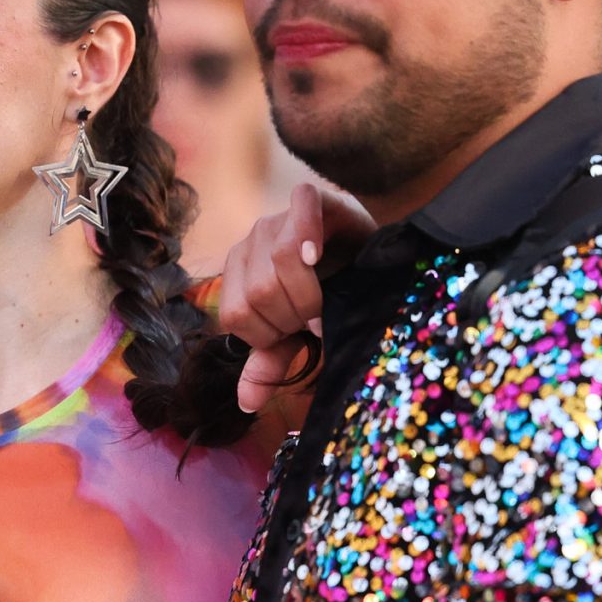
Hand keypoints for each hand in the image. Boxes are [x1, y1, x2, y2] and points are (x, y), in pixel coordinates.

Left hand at [218, 182, 373, 413]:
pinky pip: (302, 206)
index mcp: (237, 275)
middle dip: (295, 315)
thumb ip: (270, 361)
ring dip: (311, 289)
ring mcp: (277, 218)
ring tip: (326, 296)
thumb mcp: (297, 332)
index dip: (270, 334)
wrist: (366, 259)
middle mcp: (249, 243)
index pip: (234, 317)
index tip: (298, 333)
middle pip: (259, 292)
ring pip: (281, 260)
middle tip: (317, 316)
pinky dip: (308, 230)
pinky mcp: (310, 199)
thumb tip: (247, 402)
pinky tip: (318, 253)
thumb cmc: (328, 298)